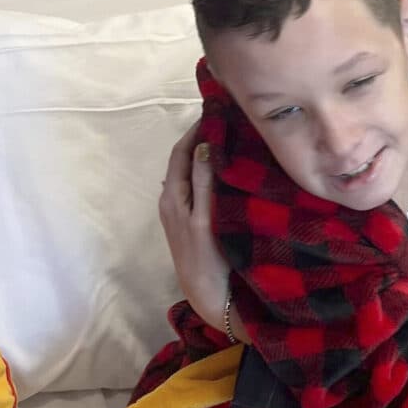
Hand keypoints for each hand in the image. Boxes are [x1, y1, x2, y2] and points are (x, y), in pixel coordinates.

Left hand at [159, 120, 230, 329]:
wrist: (211, 298)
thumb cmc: (208, 259)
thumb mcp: (204, 218)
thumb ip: (203, 182)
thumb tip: (204, 143)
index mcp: (173, 196)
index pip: (183, 150)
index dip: (198, 128)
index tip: (219, 108)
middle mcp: (174, 199)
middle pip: (188, 158)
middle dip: (205, 136)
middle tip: (232, 118)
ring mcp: (184, 210)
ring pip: (196, 170)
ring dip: (211, 152)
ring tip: (235, 135)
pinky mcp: (197, 219)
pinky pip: (203, 184)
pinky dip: (214, 170)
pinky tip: (233, 167)